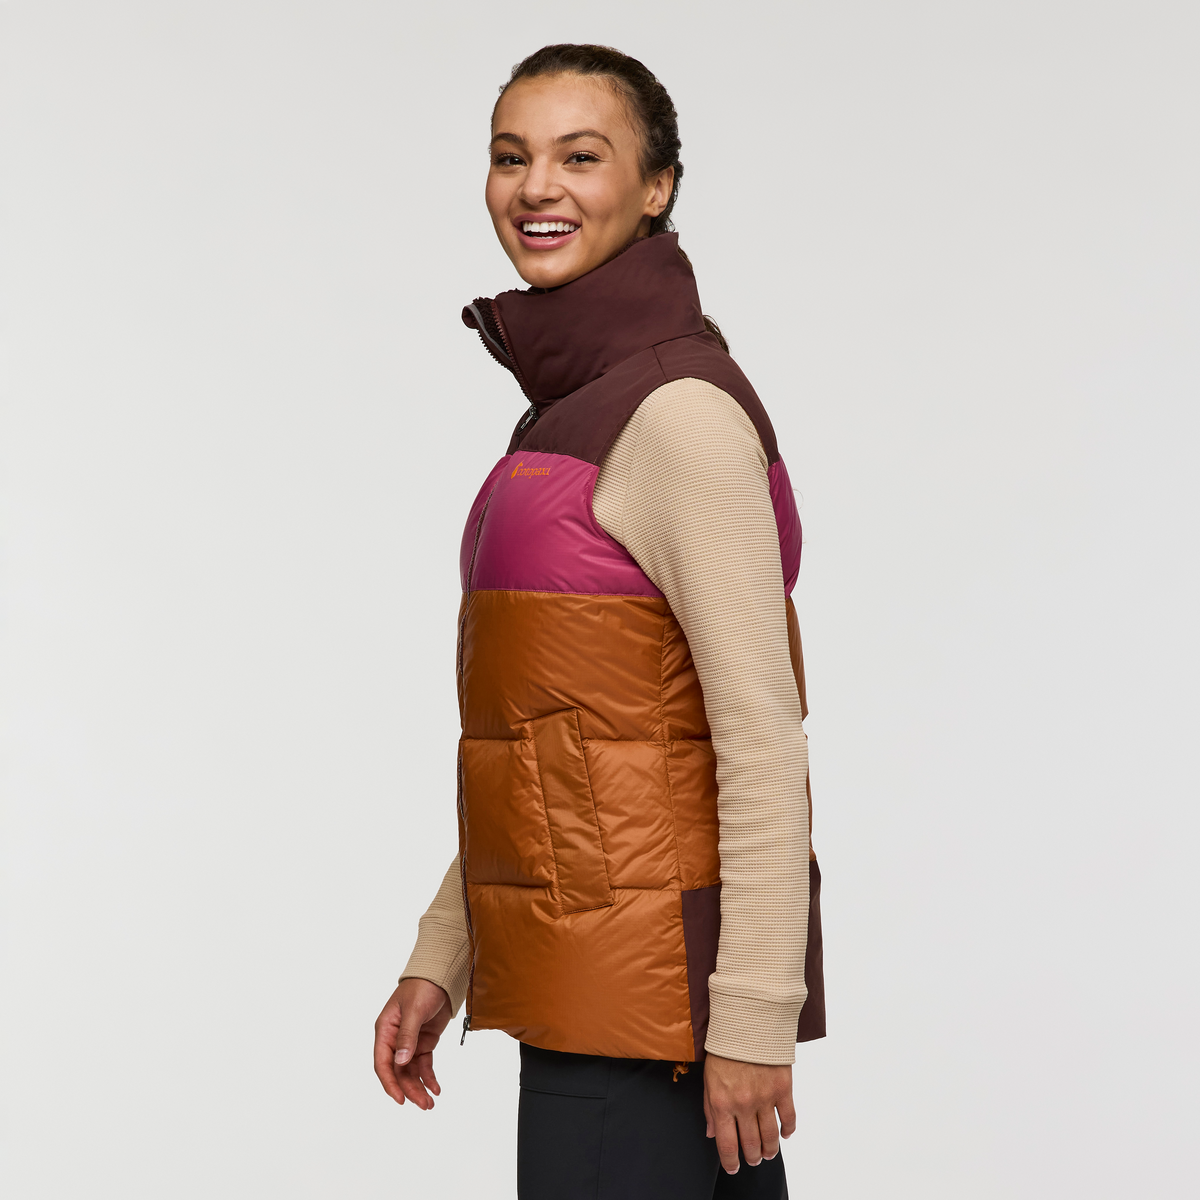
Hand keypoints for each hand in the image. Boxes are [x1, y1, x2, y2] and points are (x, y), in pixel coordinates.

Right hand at [373, 978, 452, 1109]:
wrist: (440, 976)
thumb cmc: (422, 987)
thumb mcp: (414, 1010)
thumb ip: (407, 1036)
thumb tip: (401, 1062)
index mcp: (385, 1030)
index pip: (383, 1063)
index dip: (390, 1083)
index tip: (400, 1099)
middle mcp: (394, 1039)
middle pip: (398, 1071)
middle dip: (410, 1089)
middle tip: (424, 1105)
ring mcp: (409, 1042)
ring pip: (411, 1072)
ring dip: (419, 1087)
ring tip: (431, 1103)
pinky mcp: (424, 1042)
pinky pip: (424, 1065)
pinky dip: (429, 1077)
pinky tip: (436, 1088)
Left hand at [703, 1053, 795, 1173]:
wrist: (748, 1023)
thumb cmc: (725, 1049)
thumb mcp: (709, 1078)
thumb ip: (709, 1108)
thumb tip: (711, 1133)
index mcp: (722, 1102)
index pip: (727, 1144)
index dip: (731, 1161)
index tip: (734, 1167)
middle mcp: (743, 1104)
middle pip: (751, 1144)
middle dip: (752, 1156)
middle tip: (753, 1158)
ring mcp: (765, 1098)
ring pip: (770, 1137)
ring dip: (769, 1150)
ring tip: (767, 1153)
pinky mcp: (783, 1089)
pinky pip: (789, 1118)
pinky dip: (788, 1130)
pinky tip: (784, 1134)